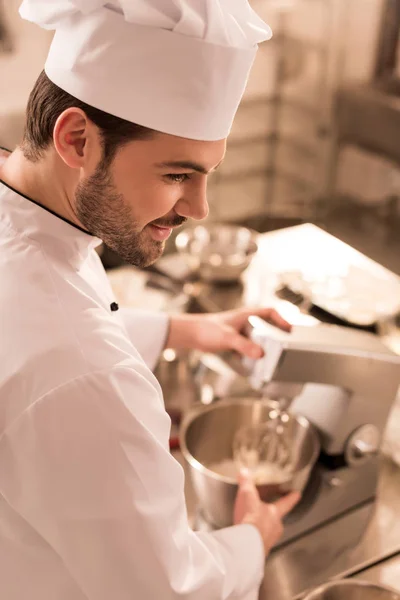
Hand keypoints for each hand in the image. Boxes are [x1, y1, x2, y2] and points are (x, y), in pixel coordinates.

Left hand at [166, 307, 290, 357]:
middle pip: (265, 327)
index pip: (270, 312)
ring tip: (269, 359)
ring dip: (263, 348)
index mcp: (246, 315)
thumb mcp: (228, 338)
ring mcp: (238, 332)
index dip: (282, 319)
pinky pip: (247, 348)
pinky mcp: (232, 341)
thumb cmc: (206, 329)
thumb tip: (260, 354)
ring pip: (256, 339)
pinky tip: (253, 365)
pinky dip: (251, 355)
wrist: (189, 334)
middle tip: (283, 348)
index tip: (289, 330)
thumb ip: (244, 346)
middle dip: (274, 337)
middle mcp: (244, 322)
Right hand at [234, 469, 299, 555]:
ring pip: (268, 532)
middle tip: (266, 511)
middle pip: (277, 519)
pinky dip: (254, 538)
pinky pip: (259, 542)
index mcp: (275, 513)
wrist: (246, 547)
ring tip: (252, 525)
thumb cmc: (251, 521)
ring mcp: (269, 540)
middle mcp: (275, 528)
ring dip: (262, 528)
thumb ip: (246, 484)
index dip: (291, 497)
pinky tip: (246, 537)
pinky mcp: (259, 550)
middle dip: (272, 515)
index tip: (297, 494)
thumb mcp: (247, 497)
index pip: (286, 502)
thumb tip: (244, 472)